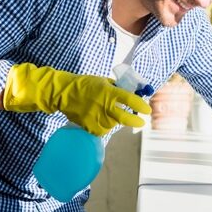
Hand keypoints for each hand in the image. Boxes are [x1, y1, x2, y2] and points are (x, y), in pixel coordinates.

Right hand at [3, 63, 151, 135]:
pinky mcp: (90, 127)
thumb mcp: (103, 81)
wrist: (64, 94)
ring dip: (115, 120)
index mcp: (109, 93)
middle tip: (141, 121)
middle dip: (136, 121)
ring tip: (107, 112)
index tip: (147, 110)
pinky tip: (99, 117)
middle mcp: (105, 107)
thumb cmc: (86, 85)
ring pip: (114, 124)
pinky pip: (104, 129)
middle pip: (126, 119)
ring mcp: (97, 119)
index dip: (141, 106)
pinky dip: (104, 125)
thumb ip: (117, 88)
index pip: (130, 100)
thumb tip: (132, 93)